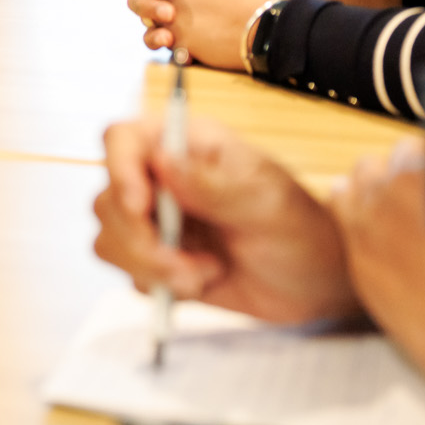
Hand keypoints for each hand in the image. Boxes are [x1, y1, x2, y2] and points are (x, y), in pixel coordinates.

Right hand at [93, 114, 358, 325]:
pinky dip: (161, 285)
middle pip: (107, 199)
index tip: (141, 207)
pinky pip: (131, 274)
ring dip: (151, 266)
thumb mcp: (266, 201)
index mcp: (183, 143)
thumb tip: (163, 161)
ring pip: (110, 240)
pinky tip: (203, 280)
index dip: (119, 170)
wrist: (317, 279)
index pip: (121, 139)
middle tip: (184, 265)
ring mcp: (155, 220)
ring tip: (202, 273)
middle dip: (140, 240)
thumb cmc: (300, 225)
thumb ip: (214, 184)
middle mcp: (159, 177)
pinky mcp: (157, 259)